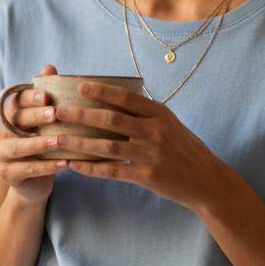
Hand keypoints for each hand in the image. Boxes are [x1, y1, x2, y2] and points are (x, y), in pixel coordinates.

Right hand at [0, 64, 68, 202]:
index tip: (47, 95)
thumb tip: (49, 67)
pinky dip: (46, 167)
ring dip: (39, 143)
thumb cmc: (43, 146)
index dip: (29, 97)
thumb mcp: (47, 122)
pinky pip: (26, 169)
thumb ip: (46, 97)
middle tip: (56, 114)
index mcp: (9, 116)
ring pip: (18, 147)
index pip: (15, 102)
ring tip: (60, 141)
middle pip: (15, 122)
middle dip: (36, 117)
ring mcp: (0, 154)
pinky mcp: (7, 174)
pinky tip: (65, 163)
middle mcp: (0, 132)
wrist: (35, 183)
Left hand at [53, 80, 226, 211]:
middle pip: (111, 120)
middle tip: (58, 111)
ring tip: (58, 138)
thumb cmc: (184, 148)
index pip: (126, 98)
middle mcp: (155, 131)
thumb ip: (145, 113)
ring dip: (80, 142)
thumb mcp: (170, 124)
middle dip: (81, 114)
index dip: (101, 91)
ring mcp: (150, 154)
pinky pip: (113, 171)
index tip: (79, 86)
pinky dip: (91, 168)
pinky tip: (73, 165)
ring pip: (107, 146)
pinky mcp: (147, 176)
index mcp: (160, 114)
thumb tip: (114, 98)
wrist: (207, 180)